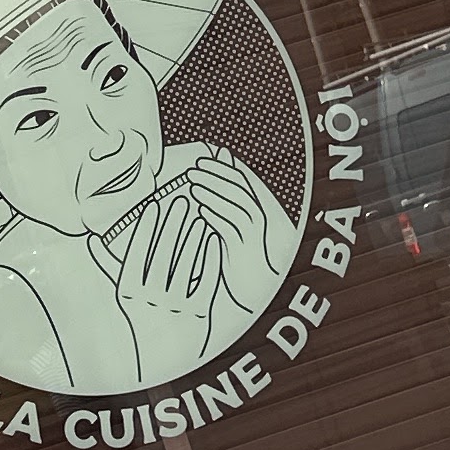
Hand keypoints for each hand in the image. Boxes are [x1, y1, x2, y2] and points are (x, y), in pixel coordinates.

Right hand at [107, 193, 220, 372]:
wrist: (162, 360)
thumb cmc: (141, 318)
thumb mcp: (124, 294)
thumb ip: (109, 266)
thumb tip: (92, 239)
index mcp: (129, 293)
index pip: (137, 254)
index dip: (146, 229)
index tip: (154, 205)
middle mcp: (150, 300)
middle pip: (162, 255)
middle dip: (172, 226)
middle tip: (180, 200)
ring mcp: (175, 308)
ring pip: (186, 266)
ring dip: (192, 239)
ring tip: (199, 216)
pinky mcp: (199, 315)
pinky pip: (206, 282)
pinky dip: (210, 260)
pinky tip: (213, 240)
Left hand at [168, 150, 295, 306]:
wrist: (252, 291)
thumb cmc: (237, 255)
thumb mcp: (231, 227)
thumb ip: (223, 202)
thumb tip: (207, 176)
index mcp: (253, 211)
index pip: (240, 182)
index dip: (221, 168)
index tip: (202, 159)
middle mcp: (256, 221)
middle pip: (238, 191)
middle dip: (216, 177)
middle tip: (193, 170)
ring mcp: (252, 236)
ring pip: (236, 208)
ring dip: (214, 195)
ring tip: (194, 186)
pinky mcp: (244, 253)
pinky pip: (231, 230)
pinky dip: (217, 216)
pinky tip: (202, 210)